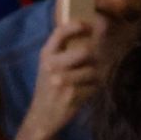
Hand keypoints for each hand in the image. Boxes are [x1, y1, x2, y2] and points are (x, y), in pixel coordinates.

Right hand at [15, 21, 98, 139]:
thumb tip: (96, 29)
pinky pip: (96, 85)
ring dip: (97, 75)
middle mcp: (51, 65)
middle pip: (85, 51)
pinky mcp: (72, 95)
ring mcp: (61, 81)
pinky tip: (86, 91)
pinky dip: (96, 88)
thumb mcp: (51, 65)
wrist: (42, 115)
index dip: (78, 25)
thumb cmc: (50, 86)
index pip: (60, 32)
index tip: (91, 24)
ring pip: (94, 70)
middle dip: (96, 57)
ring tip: (89, 80)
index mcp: (46, 54)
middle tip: (97, 62)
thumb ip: (66, 49)